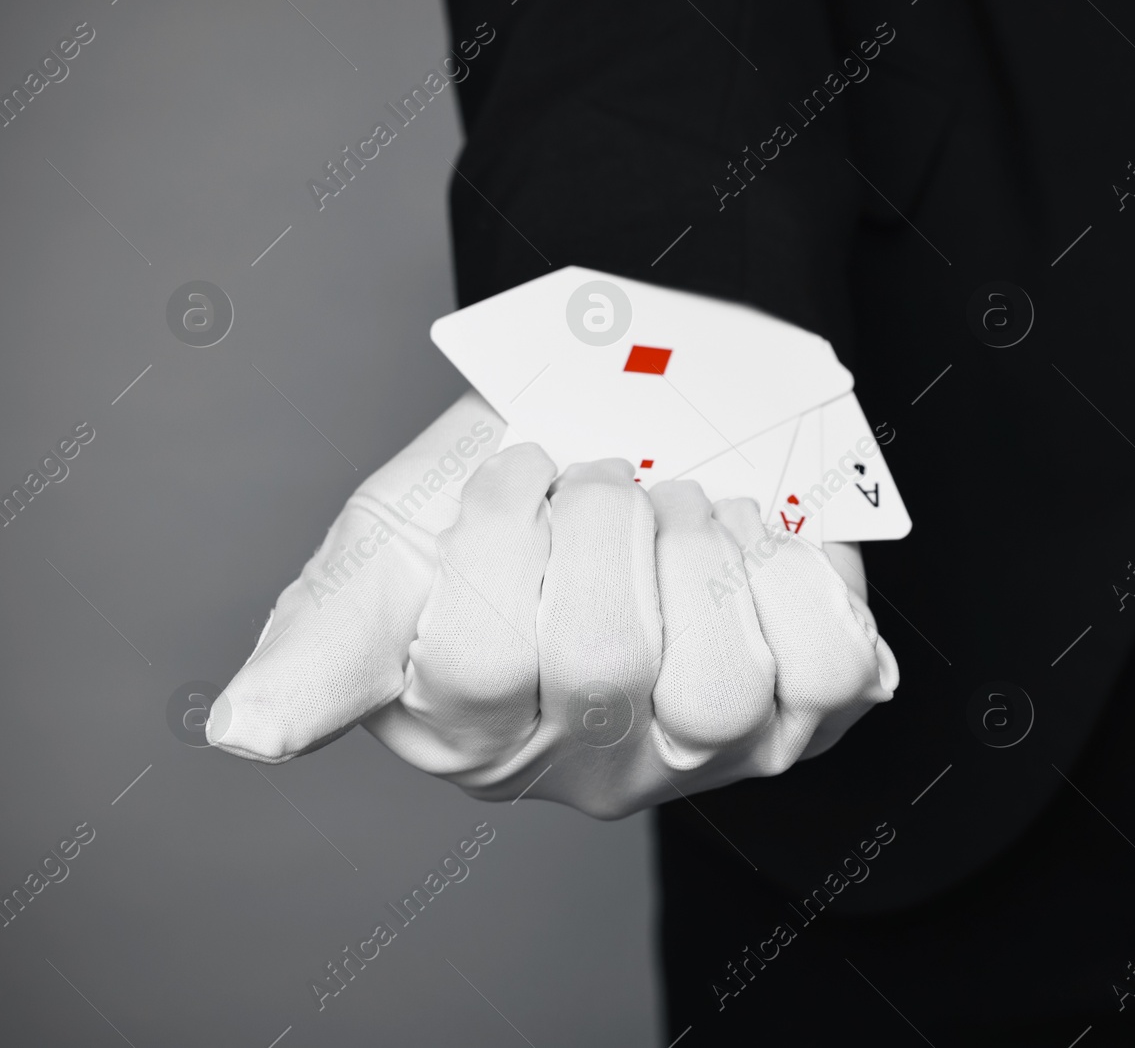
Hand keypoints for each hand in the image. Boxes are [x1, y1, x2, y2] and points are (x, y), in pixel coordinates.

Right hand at [208, 392, 898, 817]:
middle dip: (608, 525)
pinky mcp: (797, 717)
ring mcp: (700, 753)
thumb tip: (241, 737)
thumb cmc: (507, 495)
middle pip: (604, 665)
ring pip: (720, 688)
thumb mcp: (394, 548)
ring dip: (700, 555)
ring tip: (683, 507)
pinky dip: (798, 581)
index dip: (504, 533)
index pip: (477, 661)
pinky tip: (756, 538)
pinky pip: (830, 674)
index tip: (521, 464)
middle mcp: (586, 765)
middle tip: (610, 478)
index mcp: (466, 731)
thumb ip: (324, 643)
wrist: (629, 432)